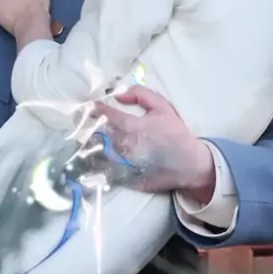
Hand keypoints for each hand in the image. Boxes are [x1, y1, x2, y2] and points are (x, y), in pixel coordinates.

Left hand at [92, 85, 214, 200]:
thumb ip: (141, 95)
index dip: (95, 109)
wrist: (189, 164)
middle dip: (89, 127)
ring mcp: (124, 164)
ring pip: (97, 153)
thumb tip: (119, 94)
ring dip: (91, 144)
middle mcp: (125, 146)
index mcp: (134, 127)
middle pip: (98, 135)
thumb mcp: (163, 107)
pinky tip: (94, 157)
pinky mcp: (125, 178)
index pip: (107, 115)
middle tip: (83, 121)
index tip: (89, 106)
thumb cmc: (175, 133)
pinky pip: (105, 169)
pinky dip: (98, 162)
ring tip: (86, 138)